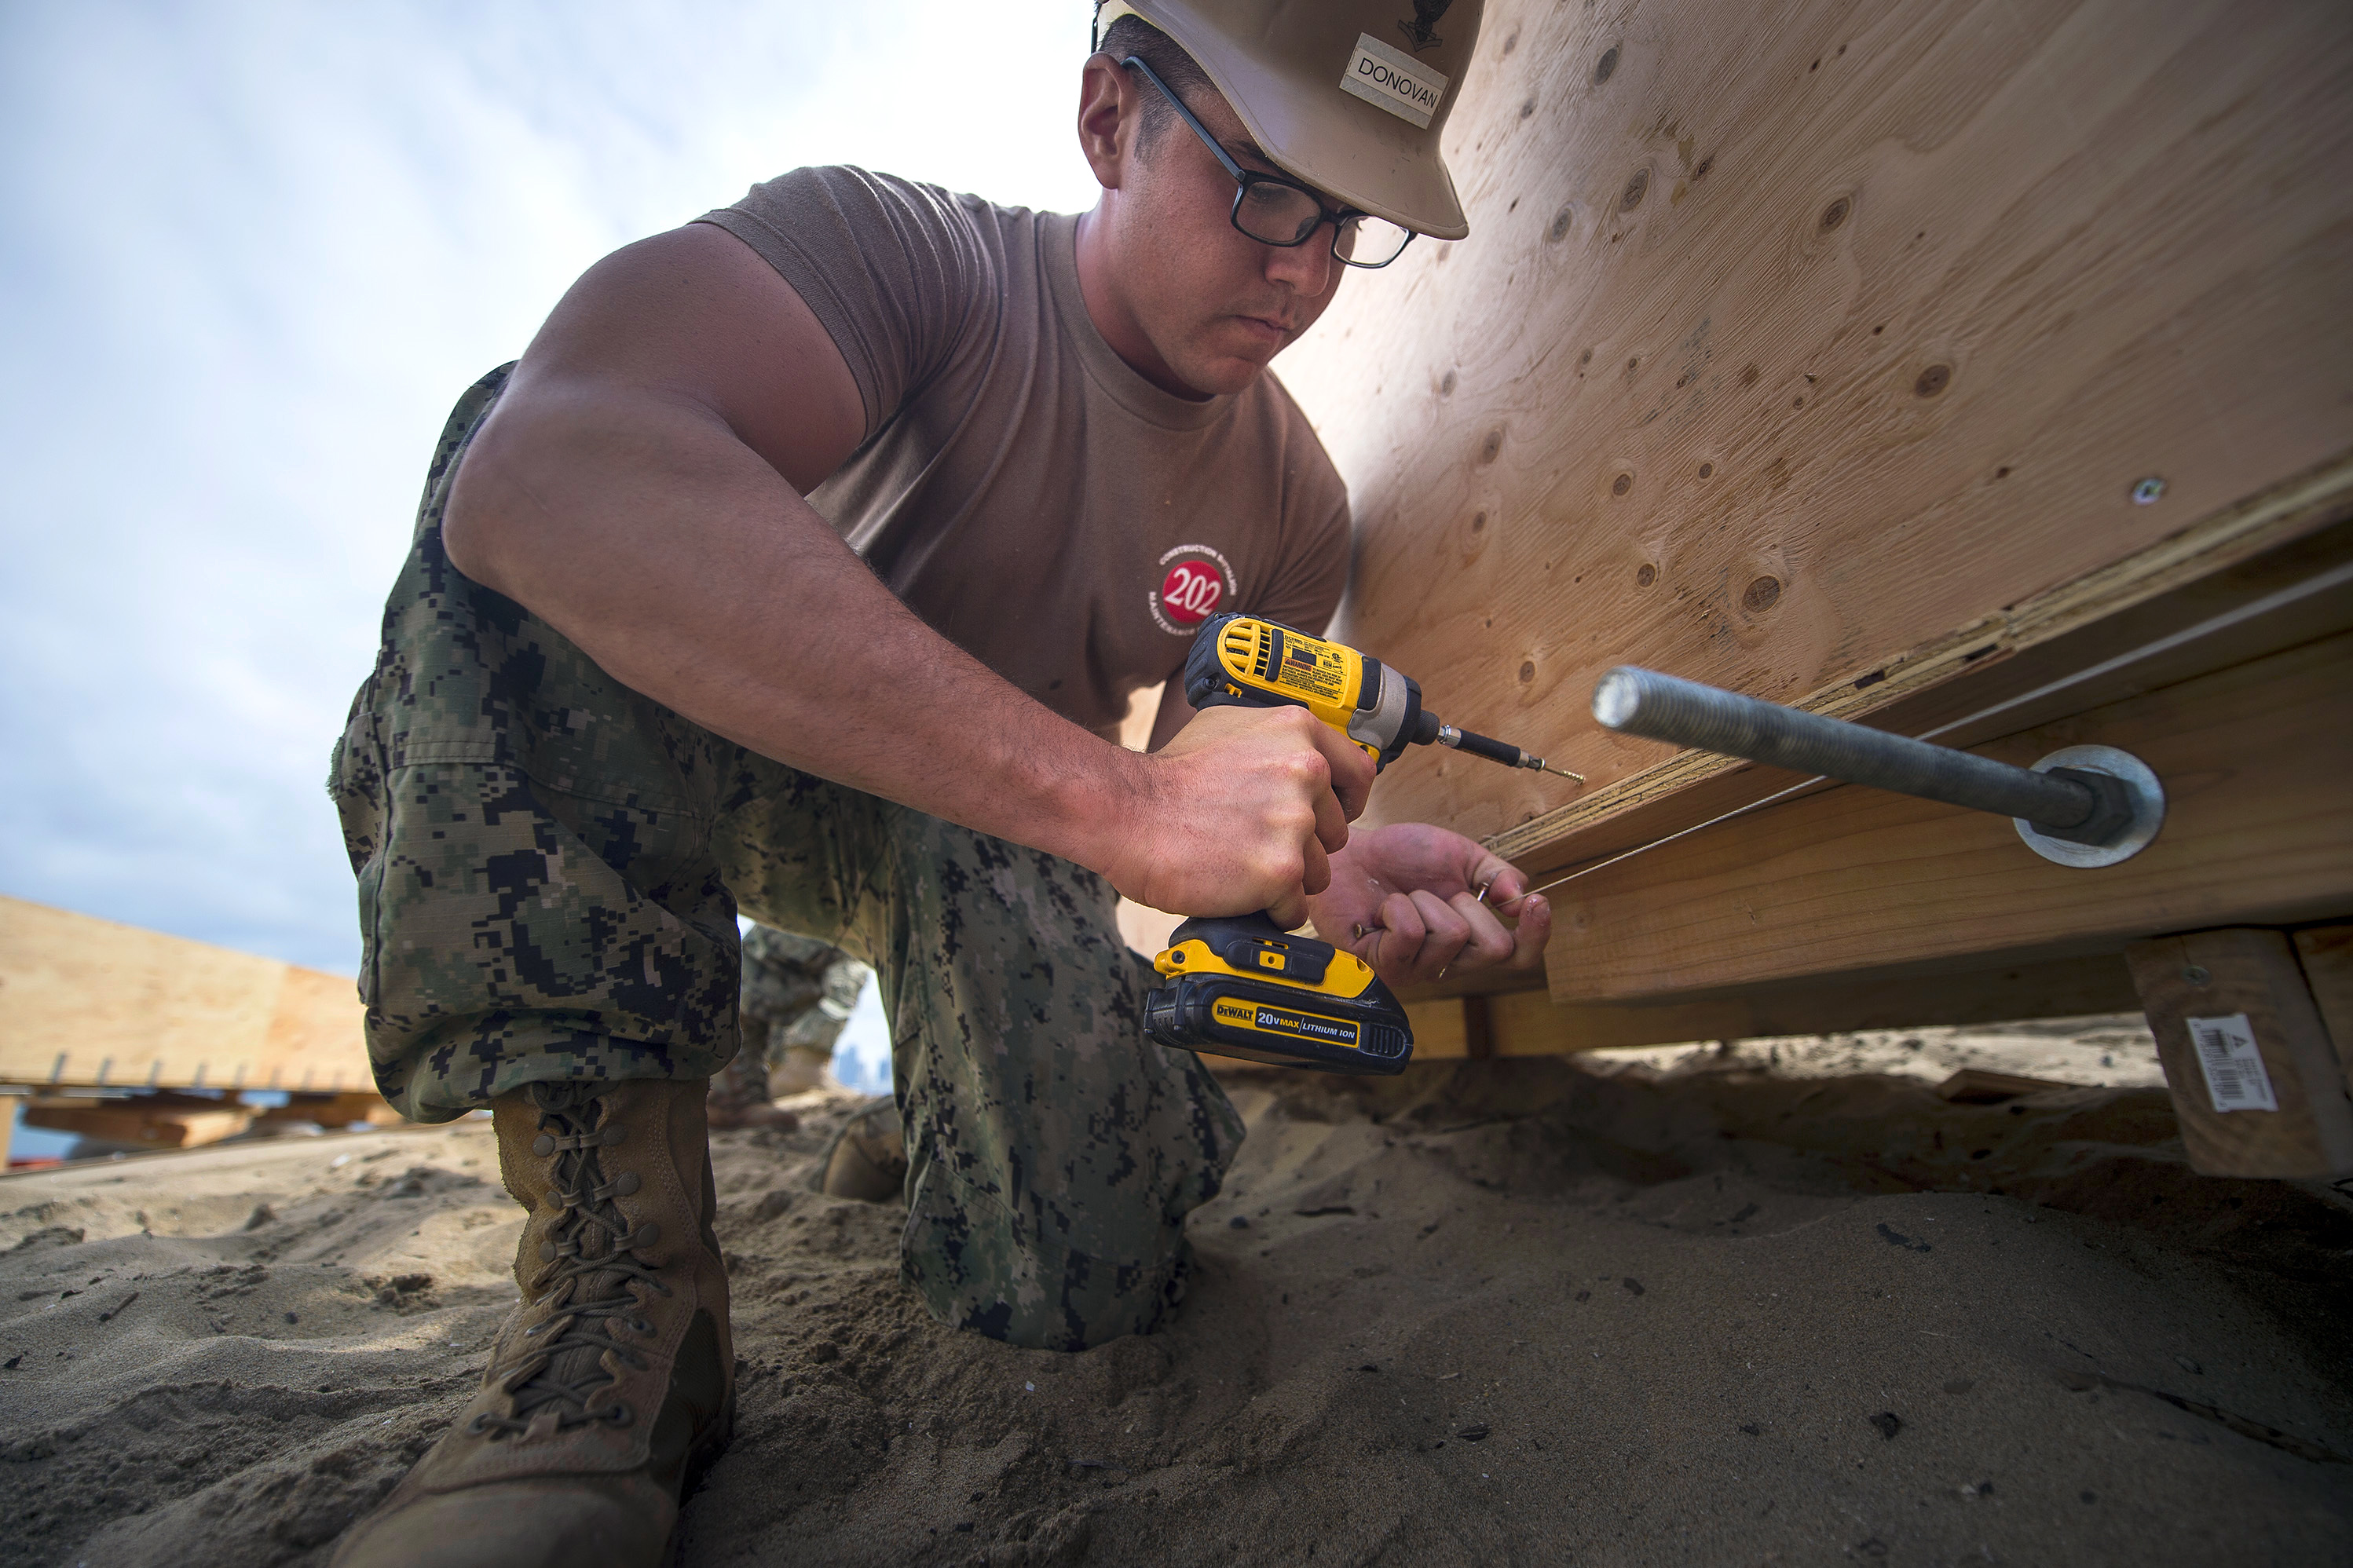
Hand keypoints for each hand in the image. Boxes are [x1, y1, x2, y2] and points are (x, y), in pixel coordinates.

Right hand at [1101, 704, 1376, 927]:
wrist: (1127, 811)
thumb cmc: (1169, 777)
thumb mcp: (1231, 728)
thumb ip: (1279, 743)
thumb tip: (1310, 761)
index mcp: (1299, 733)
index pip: (1359, 773)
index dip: (1345, 802)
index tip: (1328, 816)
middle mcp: (1305, 772)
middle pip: (1336, 833)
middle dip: (1304, 846)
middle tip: (1256, 844)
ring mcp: (1295, 822)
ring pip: (1318, 874)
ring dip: (1285, 880)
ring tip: (1240, 866)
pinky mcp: (1281, 870)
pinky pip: (1296, 909)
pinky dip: (1270, 910)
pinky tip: (1237, 890)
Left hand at [1304, 822, 1550, 987]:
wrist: (1352, 853)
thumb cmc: (1401, 858)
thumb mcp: (1460, 856)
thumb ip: (1497, 874)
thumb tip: (1521, 897)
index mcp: (1471, 936)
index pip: (1518, 956)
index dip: (1536, 937)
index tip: (1536, 903)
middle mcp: (1447, 961)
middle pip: (1494, 949)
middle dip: (1469, 906)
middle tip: (1438, 893)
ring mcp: (1416, 968)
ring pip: (1452, 935)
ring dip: (1426, 902)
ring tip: (1403, 899)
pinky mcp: (1384, 966)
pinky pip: (1413, 935)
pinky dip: (1399, 909)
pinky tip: (1383, 911)